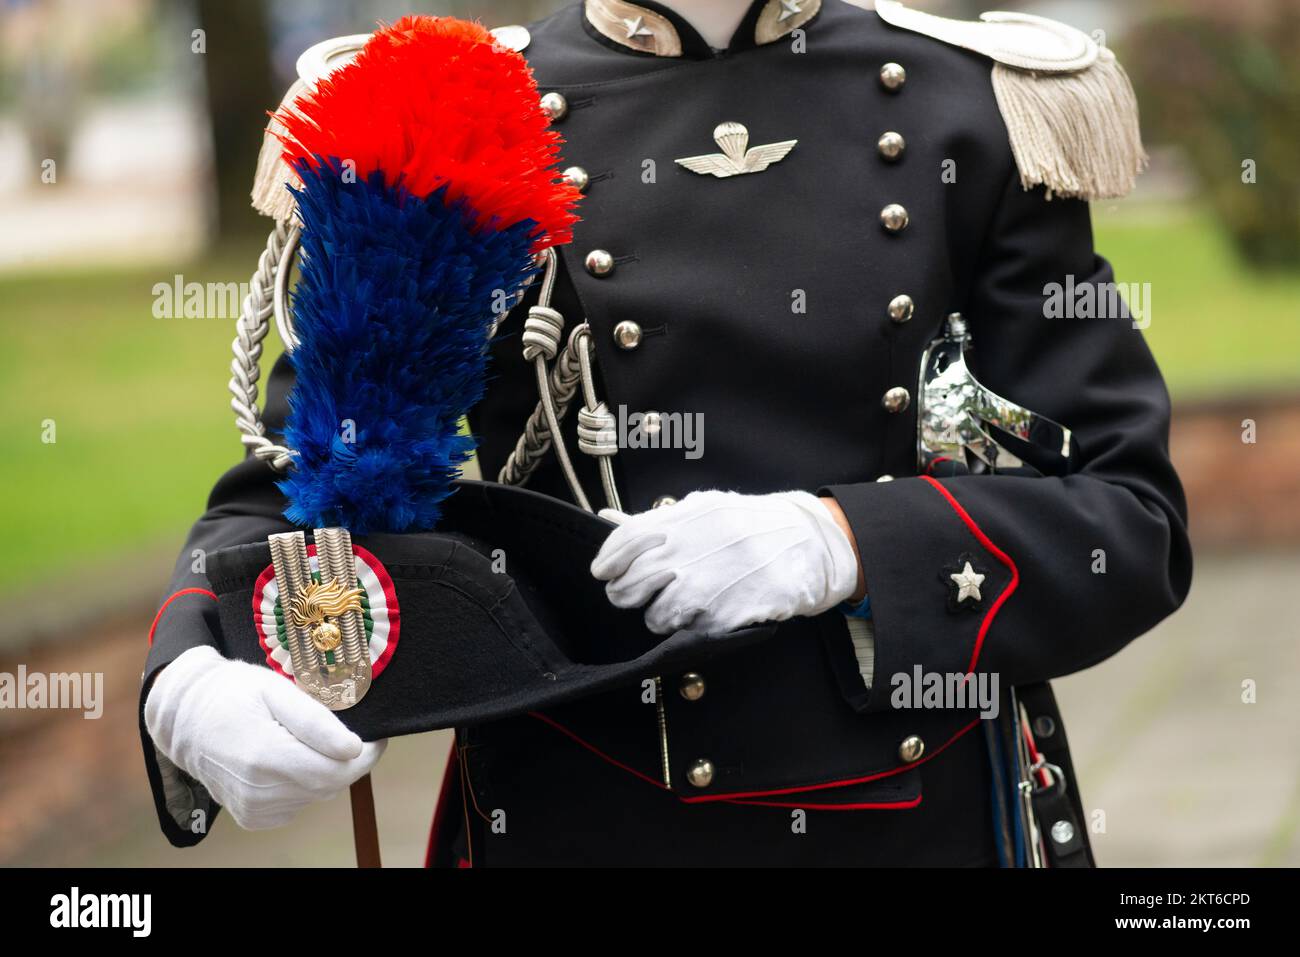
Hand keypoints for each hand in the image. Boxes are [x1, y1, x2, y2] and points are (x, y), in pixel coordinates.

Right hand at [145, 645, 385, 829]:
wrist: (185, 718)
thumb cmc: (234, 693)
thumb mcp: (276, 690)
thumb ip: (316, 721)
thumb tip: (352, 749)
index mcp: (266, 757)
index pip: (339, 772)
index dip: (366, 756)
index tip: (376, 737)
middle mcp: (258, 791)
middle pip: (331, 785)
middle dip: (346, 761)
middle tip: (344, 733)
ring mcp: (253, 808)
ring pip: (317, 795)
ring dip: (324, 771)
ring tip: (306, 741)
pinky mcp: (251, 817)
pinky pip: (298, 804)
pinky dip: (303, 783)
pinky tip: (288, 759)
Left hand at [590, 489, 860, 634]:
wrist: (809, 543)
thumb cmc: (752, 525)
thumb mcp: (705, 510)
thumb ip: (656, 520)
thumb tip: (607, 518)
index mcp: (683, 519)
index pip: (624, 542)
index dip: (607, 562)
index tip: (604, 573)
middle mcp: (690, 550)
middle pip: (630, 585)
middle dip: (626, 595)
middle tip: (635, 595)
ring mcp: (708, 584)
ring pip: (656, 617)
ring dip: (661, 617)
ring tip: (681, 606)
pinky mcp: (726, 614)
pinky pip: (689, 632)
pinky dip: (691, 628)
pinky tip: (707, 613)